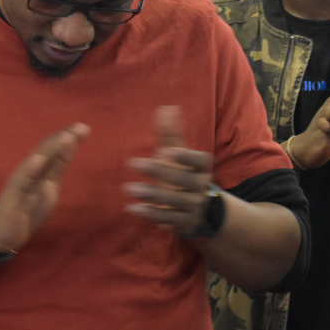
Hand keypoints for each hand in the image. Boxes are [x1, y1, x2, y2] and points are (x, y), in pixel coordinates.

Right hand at [0, 123, 89, 253]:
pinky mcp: (12, 200)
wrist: (0, 234)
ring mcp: (20, 185)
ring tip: (66, 137)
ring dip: (50, 150)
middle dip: (63, 139)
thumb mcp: (48, 187)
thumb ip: (57, 167)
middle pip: (46, 152)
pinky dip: (30, 171)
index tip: (84, 128)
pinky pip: (21, 185)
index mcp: (38, 171)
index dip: (68, 139)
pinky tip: (39, 160)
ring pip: (36, 164)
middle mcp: (28, 173)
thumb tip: (71, 145)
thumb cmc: (25, 209)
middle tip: (81, 127)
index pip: (53, 151)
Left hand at [123, 106, 211, 236]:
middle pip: (182, 180)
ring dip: (150, 194)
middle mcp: (200, 186)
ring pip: (174, 201)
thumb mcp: (178, 153)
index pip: (198, 161)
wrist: (199, 210)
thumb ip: (171, 133)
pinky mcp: (183, 222)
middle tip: (132, 163)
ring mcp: (193, 206)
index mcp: (202, 167)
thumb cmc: (183, 173)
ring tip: (127, 189)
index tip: (166, 151)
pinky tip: (131, 208)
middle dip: (158, 171)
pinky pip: (168, 218)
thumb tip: (167, 107)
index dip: (185, 156)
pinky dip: (150, 214)